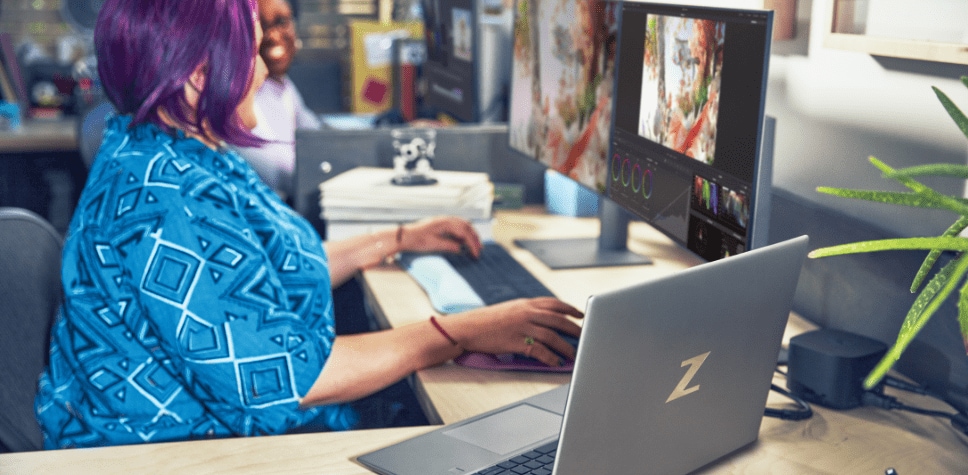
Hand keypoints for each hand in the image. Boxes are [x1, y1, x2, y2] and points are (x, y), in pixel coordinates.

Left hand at [400, 216, 482, 257]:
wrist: (405, 236)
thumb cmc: (417, 240)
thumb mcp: (434, 245)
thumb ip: (449, 246)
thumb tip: (461, 249)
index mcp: (446, 222)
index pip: (465, 232)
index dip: (472, 243)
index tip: (476, 254)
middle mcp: (446, 219)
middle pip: (467, 226)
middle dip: (475, 238)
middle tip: (479, 250)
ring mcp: (444, 221)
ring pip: (463, 225)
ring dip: (470, 235)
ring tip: (475, 246)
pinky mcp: (441, 225)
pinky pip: (457, 227)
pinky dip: (463, 234)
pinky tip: (463, 242)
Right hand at [447, 297, 583, 365]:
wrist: (468, 327)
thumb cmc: (486, 320)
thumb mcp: (509, 309)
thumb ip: (527, 311)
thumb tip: (544, 319)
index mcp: (525, 303)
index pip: (554, 303)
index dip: (570, 309)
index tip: (580, 314)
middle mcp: (526, 312)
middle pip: (558, 320)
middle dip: (574, 329)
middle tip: (584, 336)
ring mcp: (522, 327)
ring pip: (552, 336)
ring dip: (566, 346)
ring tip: (574, 354)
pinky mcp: (516, 342)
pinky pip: (540, 351)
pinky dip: (551, 357)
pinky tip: (557, 362)